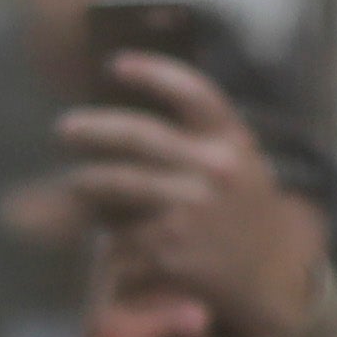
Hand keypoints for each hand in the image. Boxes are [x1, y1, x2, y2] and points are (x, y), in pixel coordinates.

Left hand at [55, 53, 320, 336]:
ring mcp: (193, 210)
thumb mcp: (235, 161)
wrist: (271, 272)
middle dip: (93, 129)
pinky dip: (105, 236)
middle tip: (66, 128)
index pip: (195, 94)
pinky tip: (103, 239)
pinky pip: (117, 234)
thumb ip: (191, 137)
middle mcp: (215, 169)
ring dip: (86, 182)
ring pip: (117, 184)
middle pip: (139, 135)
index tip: (117, 64)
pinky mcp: (171, 249)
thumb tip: (120, 118)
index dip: (154, 73)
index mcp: (232, 140)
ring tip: (75, 181)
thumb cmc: (240, 207)